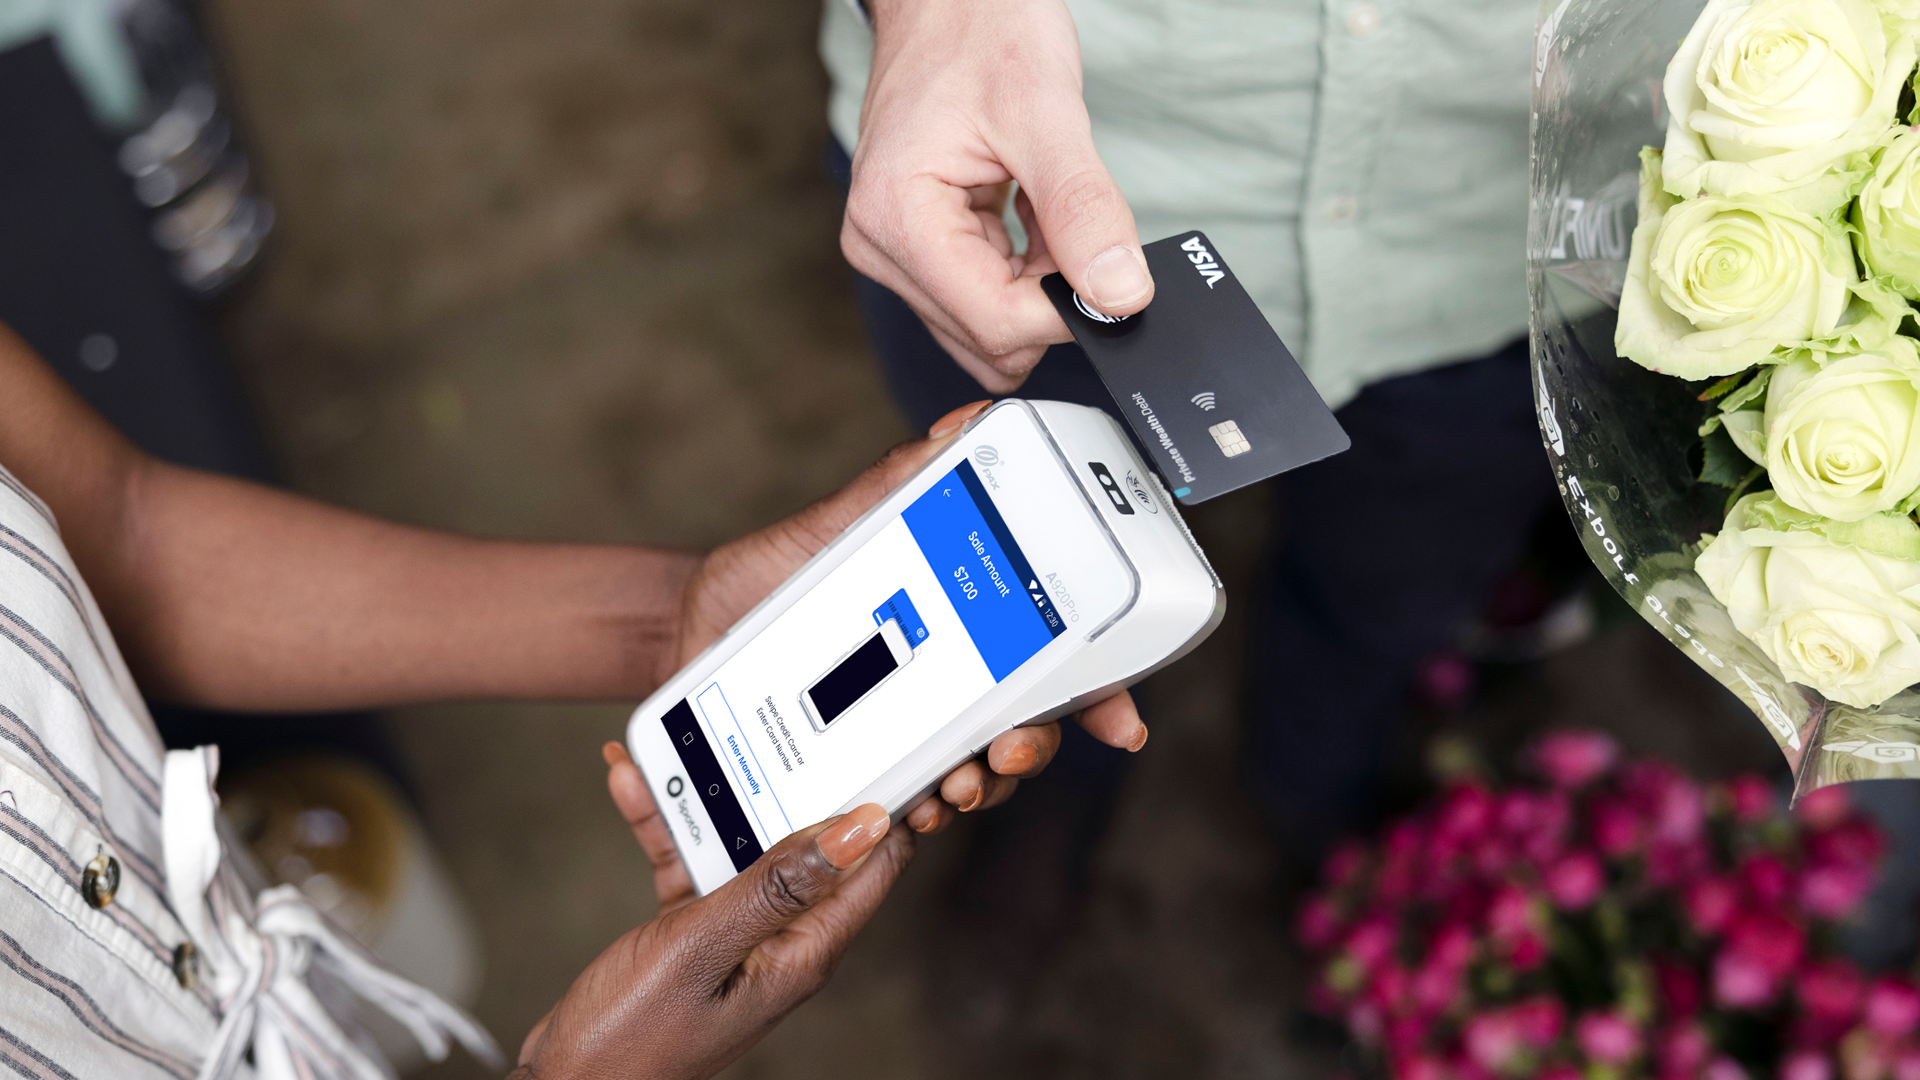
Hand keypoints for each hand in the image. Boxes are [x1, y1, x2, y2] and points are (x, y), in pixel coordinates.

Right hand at [512, 745, 910, 1078]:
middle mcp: (779, 941)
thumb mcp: (704, 947)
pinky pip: (694, 862)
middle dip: (784, 782)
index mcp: (802, 950)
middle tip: (762, 726)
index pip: (874, 863)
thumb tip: (858, 830)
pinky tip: (636, 786)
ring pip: (741, 844)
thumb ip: (776, 886)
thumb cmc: (629, 1041)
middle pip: (804, 842)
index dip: (883, 803)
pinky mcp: (695, 932)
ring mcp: (737, 935)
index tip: (878, 740)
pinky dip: (668, 826)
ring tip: (675, 747)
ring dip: (711, 797)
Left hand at [658, 400, 1147, 834]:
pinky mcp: (850, 778)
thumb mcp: (824, 532)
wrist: (679, 634)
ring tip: (953, 786)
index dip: (1099, 695)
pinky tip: (907, 807)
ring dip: (980, 788)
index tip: (1122, 722)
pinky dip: (915, 815)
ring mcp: (901, 736)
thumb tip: (959, 424)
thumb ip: (890, 486)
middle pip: (1023, 730)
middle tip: (1009, 746)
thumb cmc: (759, 582)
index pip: (1045, 665)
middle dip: (1034, 748)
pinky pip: (901, 809)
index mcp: (955, 628)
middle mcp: (941, 688)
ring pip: (972, 777)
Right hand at [840, 0, 1153, 390]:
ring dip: (1039, 285)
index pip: (994, 322)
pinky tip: (1032, 216)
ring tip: (1045, 207)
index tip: (1111, 273)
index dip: (1066, 310)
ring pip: (990, 329)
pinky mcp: (917, 252)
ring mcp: (895, 253)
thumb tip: (1120, 294)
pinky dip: (1027, 271)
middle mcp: (881, 247)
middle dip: (1050, 296)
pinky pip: (985, 300)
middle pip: (989, 338)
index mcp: (895, 217)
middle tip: (1073, 223)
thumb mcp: (1046, 112)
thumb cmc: (982, 29)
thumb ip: (1084, 210)